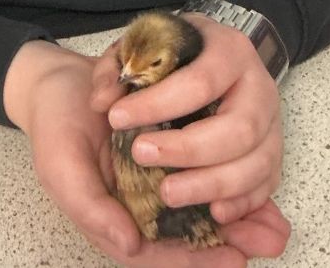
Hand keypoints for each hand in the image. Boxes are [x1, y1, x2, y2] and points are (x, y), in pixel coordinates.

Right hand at [4, 40, 287, 265]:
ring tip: (274, 226)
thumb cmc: (55, 126)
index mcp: (117, 216)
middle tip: (267, 241)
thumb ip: (91, 208)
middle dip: (225, 240)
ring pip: (202, 207)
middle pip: (188, 235)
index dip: (197, 259)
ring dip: (236, 213)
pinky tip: (259, 186)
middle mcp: (142, 201)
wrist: (55, 79)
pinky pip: (203, 172)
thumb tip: (129, 245)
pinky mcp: (169, 144)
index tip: (235, 258)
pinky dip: (232, 182)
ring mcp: (157, 174)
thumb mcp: (62, 167)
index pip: (160, 252)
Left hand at [90, 15, 288, 239]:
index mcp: (228, 49)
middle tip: (141, 155)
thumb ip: (116, 69)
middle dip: (189, 149)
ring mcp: (272, 121)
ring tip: (168, 193)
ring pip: (256, 161)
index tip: (116, 118)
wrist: (208, 55)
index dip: (158, 103)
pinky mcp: (273, 152)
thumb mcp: (142, 44)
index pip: (200, 80)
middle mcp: (258, 85)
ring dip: (211, 183)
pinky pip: (266, 184)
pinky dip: (242, 202)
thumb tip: (101, 101)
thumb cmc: (174, 53)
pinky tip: (212, 212)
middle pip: (237, 127)